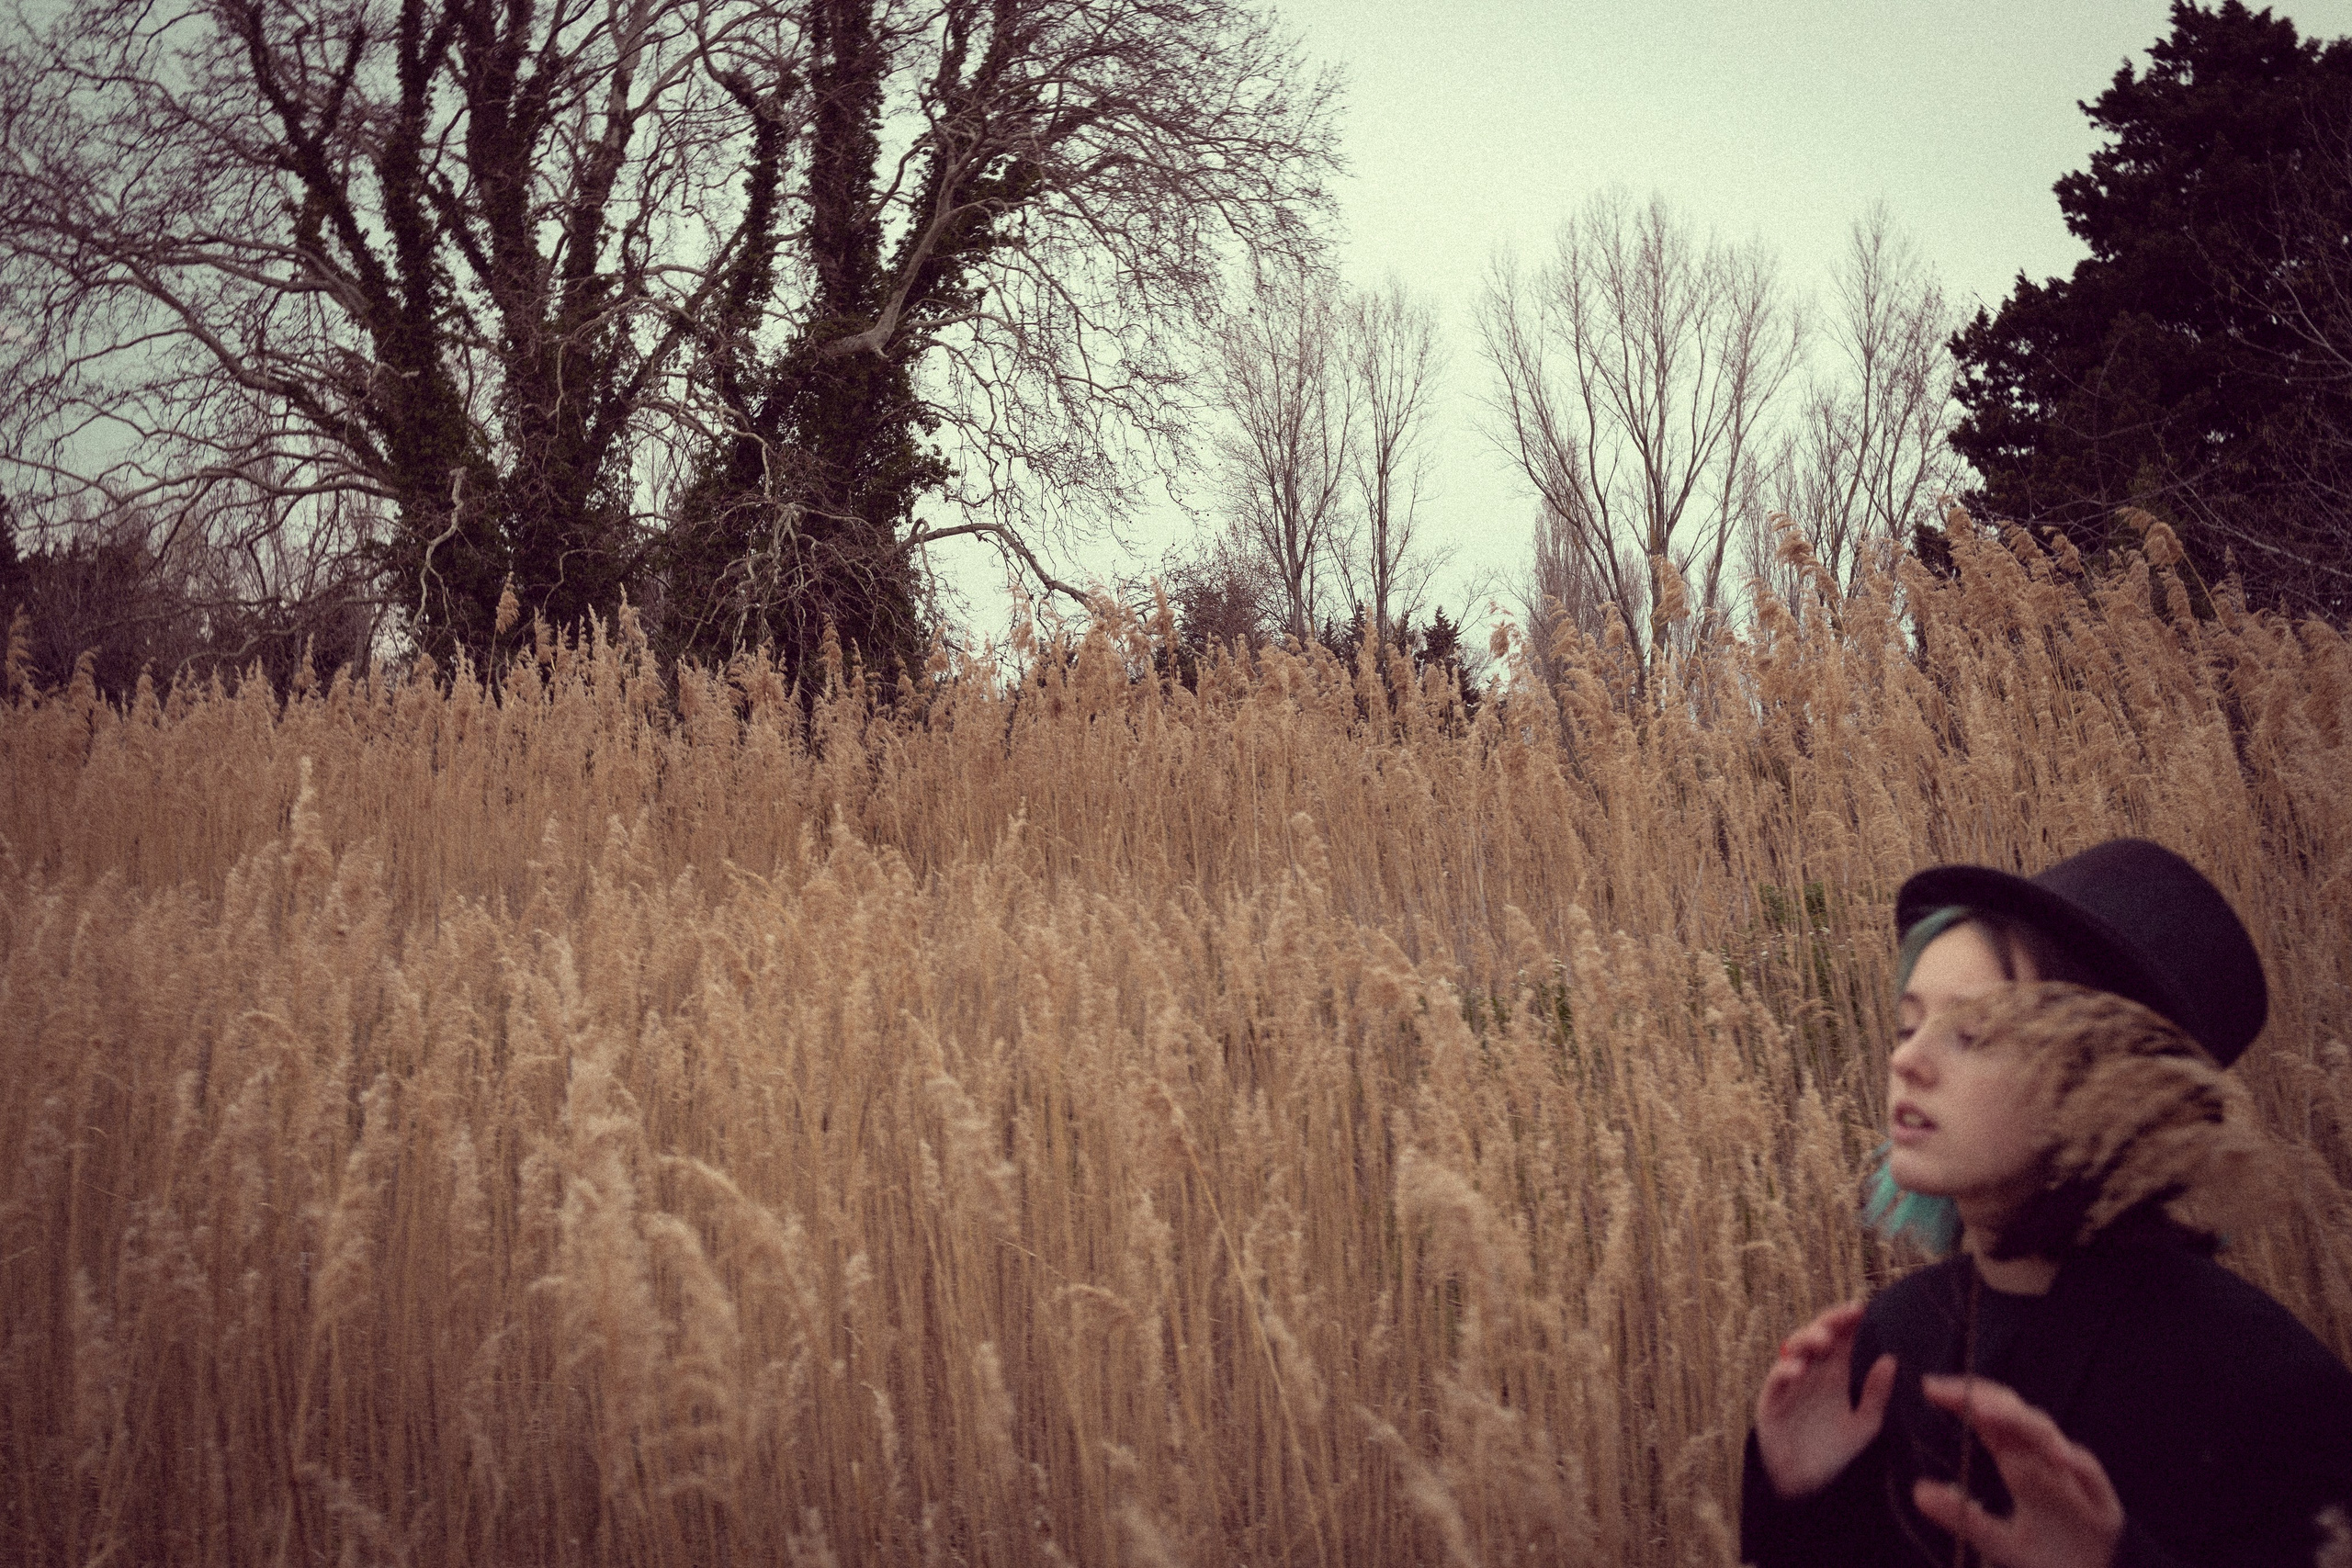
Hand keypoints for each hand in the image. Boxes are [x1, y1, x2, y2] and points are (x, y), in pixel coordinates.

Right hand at [1755, 1302, 1896, 1498]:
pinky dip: (1785, 1370)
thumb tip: (1890, 1359)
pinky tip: (1800, 1369)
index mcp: (1833, 1375)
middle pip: (1815, 1337)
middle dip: (1828, 1323)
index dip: (1847, 1322)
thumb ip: (1876, 1394)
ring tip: (1824, 1341)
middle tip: (1844, 1317)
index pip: (1839, 1339)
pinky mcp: (1771, 1401)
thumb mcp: (1864, 1424)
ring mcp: (1789, 1385)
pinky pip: (1776, 1380)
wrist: (1805, 1484)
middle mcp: (1811, 1374)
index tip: (1862, 1308)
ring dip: (1807, 1341)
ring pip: (1793, 1350)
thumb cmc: (1834, 1452)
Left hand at [1914, 1375, 2122, 1567]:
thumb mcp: (1994, 1540)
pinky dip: (2075, 1461)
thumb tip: (1918, 1491)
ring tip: (1984, 1412)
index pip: (1990, 1419)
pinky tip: (2059, 1456)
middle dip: (1985, 1399)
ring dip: (2019, 1421)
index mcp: (2018, 1462)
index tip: (1930, 1386)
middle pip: (2016, 1416)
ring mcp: (2072, 1476)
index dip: (1965, 1399)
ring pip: (2047, 1436)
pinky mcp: (2101, 1500)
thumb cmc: (2043, 1556)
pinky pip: (2089, 1473)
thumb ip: (1963, 1515)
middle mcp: (2043, 1460)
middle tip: (1950, 1391)